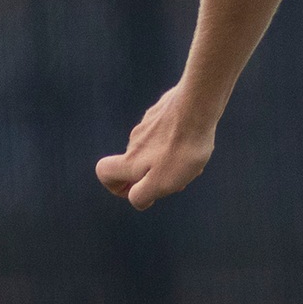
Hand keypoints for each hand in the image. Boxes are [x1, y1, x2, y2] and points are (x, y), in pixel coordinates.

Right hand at [95, 86, 217, 209]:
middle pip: (135, 163)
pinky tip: (197, 140)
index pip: (104, 172)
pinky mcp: (166, 110)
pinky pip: (168, 132)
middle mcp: (135, 140)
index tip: (139, 189)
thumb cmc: (181, 148)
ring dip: (169, 158)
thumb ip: (141, 195)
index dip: (116, 186)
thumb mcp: (161, 183)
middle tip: (180, 179)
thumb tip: (134, 199)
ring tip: (194, 161)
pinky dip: (178, 141)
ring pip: (154, 148)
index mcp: (130, 159)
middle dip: (154, 175)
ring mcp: (150, 122)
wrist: (198, 105)